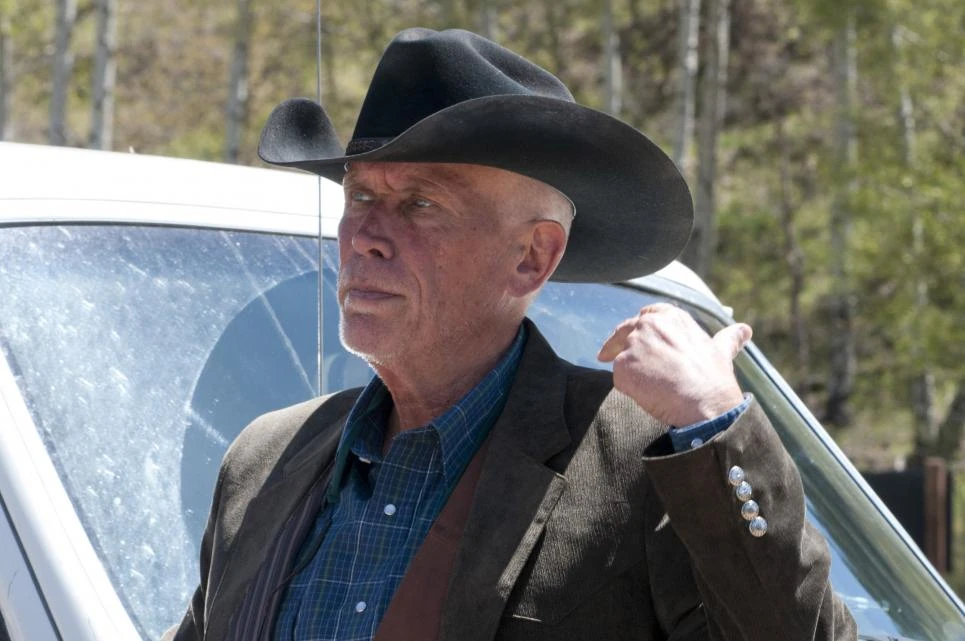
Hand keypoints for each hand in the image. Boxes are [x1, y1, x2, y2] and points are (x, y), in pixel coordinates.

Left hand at [597, 303, 750, 426]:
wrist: (705, 407)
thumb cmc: (714, 380)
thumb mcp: (722, 351)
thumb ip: (728, 338)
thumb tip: (744, 331)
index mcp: (670, 316)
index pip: (647, 315)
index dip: (639, 327)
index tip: (633, 335)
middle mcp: (649, 325)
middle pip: (625, 332)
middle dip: (618, 344)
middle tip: (607, 356)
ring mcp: (634, 345)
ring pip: (621, 357)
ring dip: (630, 370)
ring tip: (652, 387)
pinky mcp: (622, 367)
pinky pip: (619, 378)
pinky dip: (628, 388)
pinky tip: (648, 395)